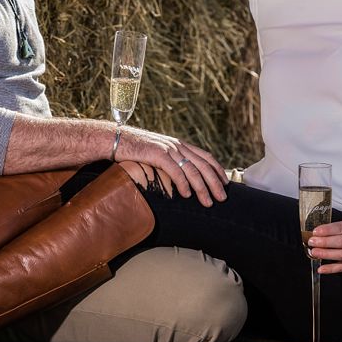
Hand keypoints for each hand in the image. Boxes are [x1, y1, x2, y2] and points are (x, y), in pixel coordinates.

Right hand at [113, 124, 227, 206]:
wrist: (115, 139)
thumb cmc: (134, 150)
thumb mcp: (157, 154)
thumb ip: (170, 162)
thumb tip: (181, 178)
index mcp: (179, 144)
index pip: (205, 156)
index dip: (217, 170)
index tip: (225, 183)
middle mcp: (177, 145)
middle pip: (203, 165)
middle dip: (215, 182)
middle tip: (223, 198)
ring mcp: (168, 149)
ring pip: (192, 170)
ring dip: (202, 188)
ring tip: (208, 202)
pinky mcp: (157, 154)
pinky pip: (175, 171)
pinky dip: (183, 184)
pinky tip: (187, 195)